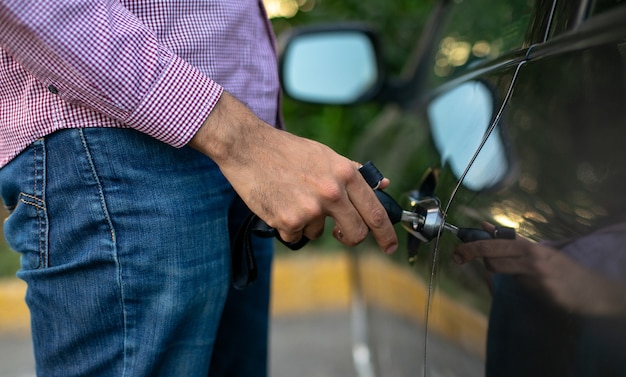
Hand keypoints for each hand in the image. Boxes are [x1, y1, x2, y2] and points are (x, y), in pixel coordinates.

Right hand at [189, 91, 397, 253]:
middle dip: (348, 237)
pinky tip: (279, 204)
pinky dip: (288, 226)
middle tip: (340, 232)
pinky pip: (295, 236)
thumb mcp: (326, 155)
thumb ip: (354, 172)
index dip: (386, 234)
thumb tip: (383, 184)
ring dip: (308, 223)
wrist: (248, 148)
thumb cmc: (287, 151)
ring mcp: (310, 209)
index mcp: (345, 174)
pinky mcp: (288, 221)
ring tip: (292, 198)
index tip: (389, 246)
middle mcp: (332, 192)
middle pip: (355, 233)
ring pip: (319, 234)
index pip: (375, 212)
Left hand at [453, 223, 625, 315]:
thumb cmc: (561, 269)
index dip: (473, 246)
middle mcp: (533, 259)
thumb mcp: (538, 251)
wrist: (592, 290)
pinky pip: (516, 292)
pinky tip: (533, 290)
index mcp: (530, 247)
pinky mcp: (544, 294)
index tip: (457, 251)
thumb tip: (485, 226)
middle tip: (458, 258)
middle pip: (492, 257)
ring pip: (501, 273)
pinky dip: (516, 290)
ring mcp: (538, 277)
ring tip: (514, 275)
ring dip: (497, 274)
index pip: (495, 243)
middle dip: (473, 256)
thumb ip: (510, 240)